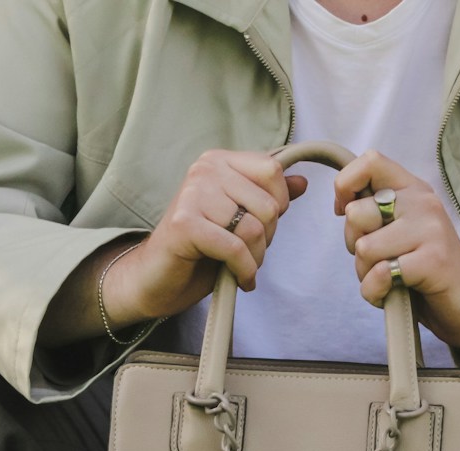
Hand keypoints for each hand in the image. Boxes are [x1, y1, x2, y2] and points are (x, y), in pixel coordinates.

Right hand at [103, 149, 307, 322]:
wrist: (156, 278)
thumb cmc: (198, 249)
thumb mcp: (239, 219)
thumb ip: (267, 198)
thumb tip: (303, 182)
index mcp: (218, 161)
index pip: (273, 171)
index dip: (278, 204)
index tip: (260, 226)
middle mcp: (203, 170)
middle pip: (268, 204)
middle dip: (267, 238)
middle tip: (248, 252)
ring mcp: (192, 194)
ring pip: (254, 228)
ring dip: (255, 258)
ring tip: (241, 266)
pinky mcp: (184, 224)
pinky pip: (235, 248)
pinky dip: (244, 270)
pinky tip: (239, 279)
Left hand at [333, 150, 459, 350]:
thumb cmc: (425, 270)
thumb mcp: (400, 231)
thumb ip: (375, 213)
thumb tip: (342, 205)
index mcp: (414, 189)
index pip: (370, 161)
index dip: (344, 186)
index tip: (346, 212)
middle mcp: (423, 203)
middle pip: (356, 213)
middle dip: (354, 245)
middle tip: (379, 259)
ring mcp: (431, 230)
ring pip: (364, 248)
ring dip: (366, 274)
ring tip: (391, 278)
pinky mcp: (433, 260)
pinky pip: (379, 275)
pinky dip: (376, 293)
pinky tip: (394, 294)